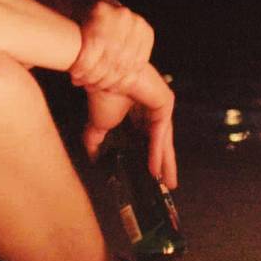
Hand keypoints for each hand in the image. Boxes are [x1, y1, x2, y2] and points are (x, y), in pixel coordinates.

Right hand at [67, 0, 155, 93]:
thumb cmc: (95, 22)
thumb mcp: (117, 37)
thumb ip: (124, 57)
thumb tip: (128, 85)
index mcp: (144, 31)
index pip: (135, 68)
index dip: (120, 83)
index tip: (107, 90)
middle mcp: (134, 22)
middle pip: (120, 65)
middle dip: (103, 81)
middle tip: (89, 86)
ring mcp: (118, 16)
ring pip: (105, 61)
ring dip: (91, 76)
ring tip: (80, 80)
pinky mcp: (99, 13)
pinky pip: (90, 51)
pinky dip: (81, 66)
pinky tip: (74, 71)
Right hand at [80, 69, 177, 190]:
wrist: (105, 76)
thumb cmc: (102, 94)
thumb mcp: (98, 125)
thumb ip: (95, 141)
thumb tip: (93, 159)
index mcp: (138, 112)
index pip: (148, 139)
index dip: (149, 158)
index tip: (150, 176)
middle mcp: (151, 110)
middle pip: (160, 142)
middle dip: (164, 164)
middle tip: (167, 185)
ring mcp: (160, 107)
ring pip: (164, 140)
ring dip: (164, 162)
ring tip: (165, 182)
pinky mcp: (165, 104)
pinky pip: (160, 133)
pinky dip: (157, 151)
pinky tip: (155, 167)